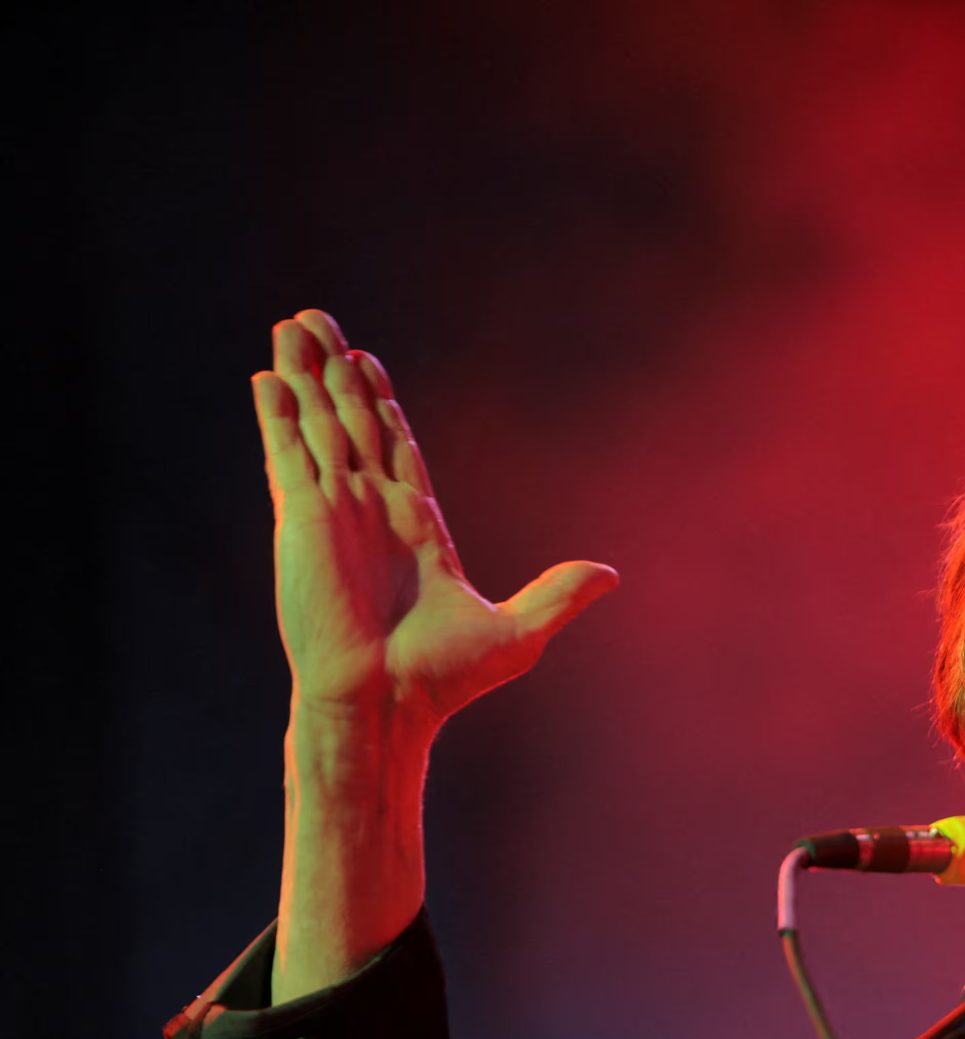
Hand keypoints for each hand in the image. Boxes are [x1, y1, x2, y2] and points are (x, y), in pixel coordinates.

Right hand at [257, 309, 615, 732]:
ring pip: (315, 426)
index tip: (368, 362)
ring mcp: (333, 512)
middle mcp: (370, 512)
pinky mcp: (301, 521)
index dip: (381, 406)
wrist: (388, 704)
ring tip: (292, 326)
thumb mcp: (517, 632)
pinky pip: (287, 458)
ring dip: (303, 375)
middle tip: (321, 321)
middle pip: (351, 423)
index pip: (396, 449)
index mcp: (416, 528)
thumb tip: (609, 575)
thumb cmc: (443, 681)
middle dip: (337, 372)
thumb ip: (558, 595)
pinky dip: (278, 418)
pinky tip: (269, 380)